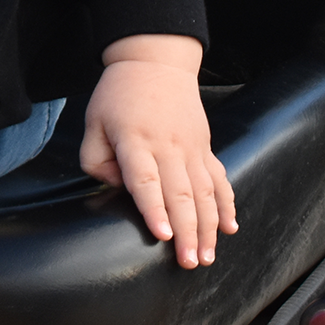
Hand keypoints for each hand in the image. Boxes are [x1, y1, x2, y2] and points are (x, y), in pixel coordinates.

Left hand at [79, 34, 237, 268]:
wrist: (155, 61)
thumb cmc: (119, 93)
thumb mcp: (93, 120)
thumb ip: (94, 158)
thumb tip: (114, 186)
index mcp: (135, 140)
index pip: (145, 180)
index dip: (154, 209)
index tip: (163, 235)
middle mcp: (167, 146)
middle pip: (180, 193)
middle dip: (187, 232)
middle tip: (190, 263)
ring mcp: (191, 147)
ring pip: (204, 192)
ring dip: (209, 226)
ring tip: (208, 256)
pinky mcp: (205, 146)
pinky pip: (219, 179)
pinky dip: (227, 204)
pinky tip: (230, 227)